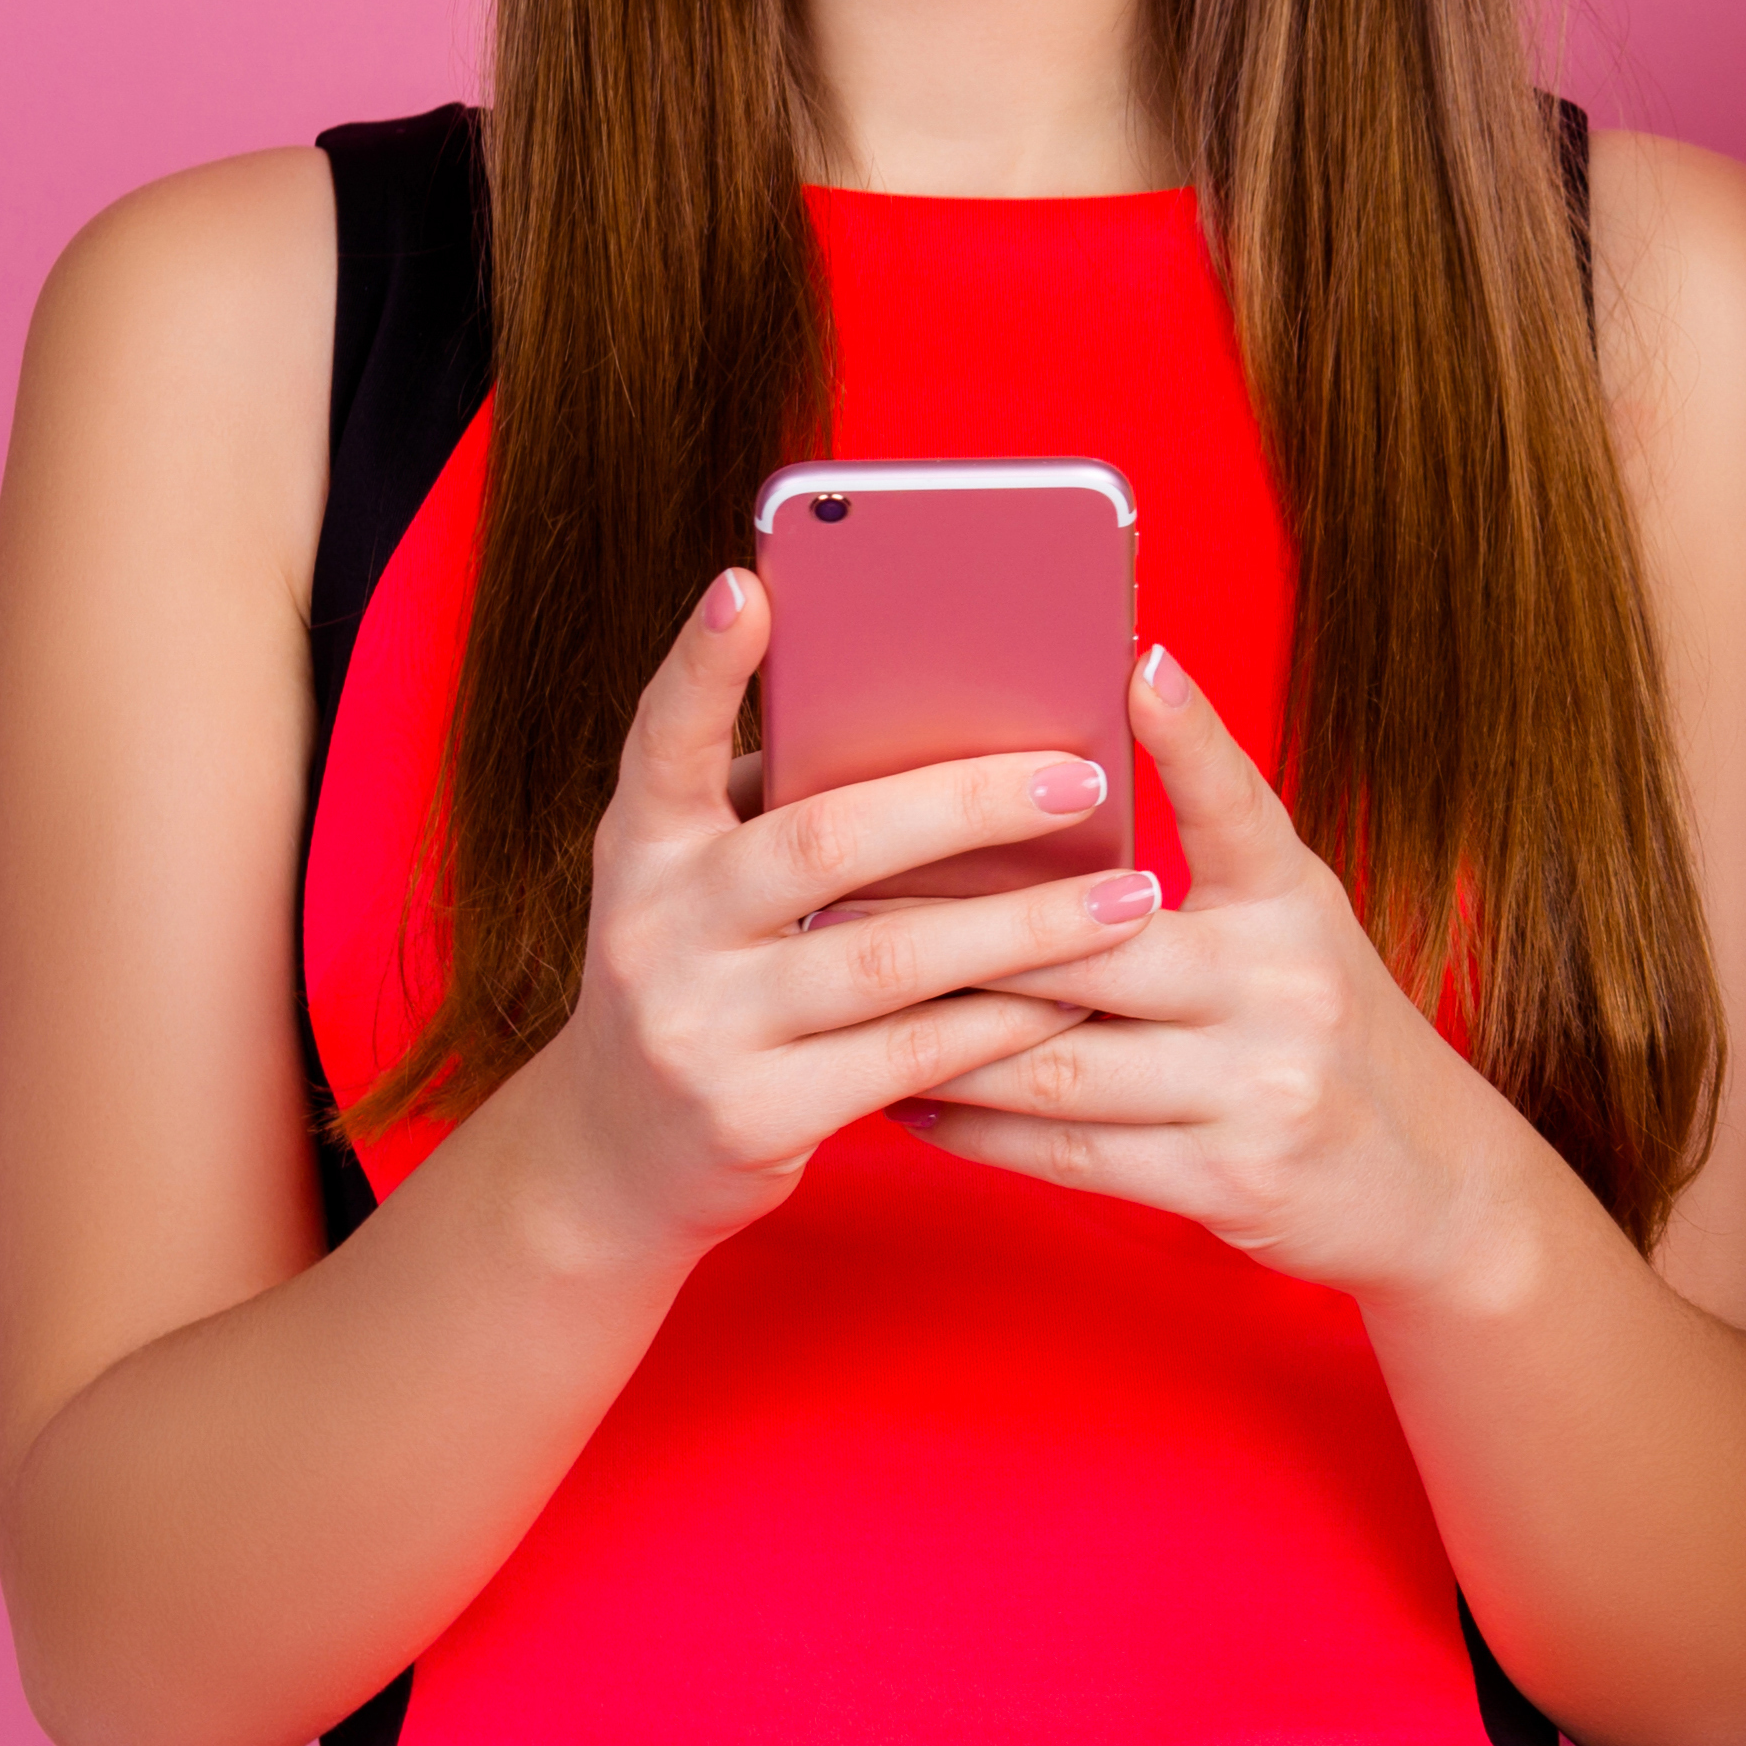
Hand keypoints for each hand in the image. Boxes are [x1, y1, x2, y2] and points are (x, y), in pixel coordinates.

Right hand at [495, 569, 1175, 1269]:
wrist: (613, 1160)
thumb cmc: (707, 979)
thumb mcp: (705, 888)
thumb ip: (786, 810)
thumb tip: (945, 719)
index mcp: (641, 848)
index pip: (663, 739)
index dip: (703, 664)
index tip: (751, 585)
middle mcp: (653, 928)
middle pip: (825, 843)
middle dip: (967, 803)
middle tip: (1086, 774)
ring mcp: (696, 1028)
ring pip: (887, 958)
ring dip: (1024, 926)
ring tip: (1131, 899)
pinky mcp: (751, 1118)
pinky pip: (907, 1056)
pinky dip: (1003, 1021)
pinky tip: (1077, 995)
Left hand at [894, 649, 1533, 1306]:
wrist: (1432, 1185)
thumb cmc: (1321, 1036)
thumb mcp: (1290, 932)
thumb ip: (1197, 879)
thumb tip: (1049, 813)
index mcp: (1294, 903)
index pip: (1237, 804)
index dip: (1189, 732)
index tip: (1134, 659)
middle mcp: (1285, 982)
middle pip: (1090, 944)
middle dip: (957, 924)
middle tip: (845, 893)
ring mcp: (1262, 1085)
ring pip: (1059, 1059)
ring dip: (941, 1039)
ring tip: (849, 1008)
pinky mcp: (1231, 1178)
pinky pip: (1071, 1153)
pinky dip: (979, 1131)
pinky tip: (913, 1102)